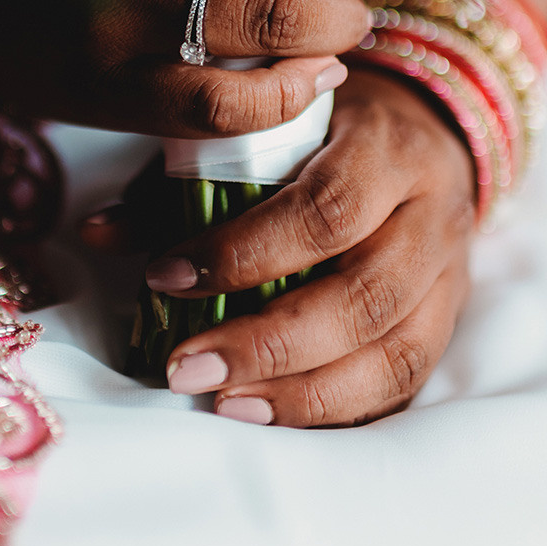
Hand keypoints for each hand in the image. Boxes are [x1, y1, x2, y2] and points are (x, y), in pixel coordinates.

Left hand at [89, 67, 476, 426]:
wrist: (422, 132)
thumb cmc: (327, 129)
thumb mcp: (264, 128)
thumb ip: (183, 178)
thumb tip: (95, 231)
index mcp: (387, 149)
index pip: (326, 210)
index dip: (246, 253)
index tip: (167, 276)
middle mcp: (432, 214)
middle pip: (364, 296)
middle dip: (270, 344)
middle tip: (188, 370)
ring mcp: (450, 275)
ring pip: (395, 353)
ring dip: (305, 394)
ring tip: (228, 406)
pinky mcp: (449, 322)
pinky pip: (404, 384)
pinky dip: (339, 411)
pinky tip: (275, 417)